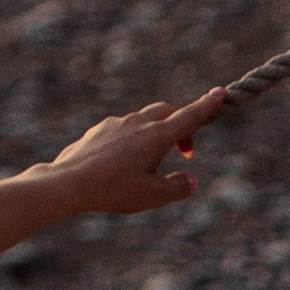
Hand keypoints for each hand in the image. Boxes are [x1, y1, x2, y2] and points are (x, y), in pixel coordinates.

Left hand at [43, 89, 224, 222]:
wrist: (68, 182)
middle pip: (167, 111)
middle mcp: (137, 123)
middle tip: (185, 151)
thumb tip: (190, 180)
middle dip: (181, 125)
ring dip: (155, 134)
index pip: (188, 116)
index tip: (220, 92)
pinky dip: (133, 140)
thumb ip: (177, 188)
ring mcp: (116, 124)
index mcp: (156, 136)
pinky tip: (124, 164)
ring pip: (143, 120)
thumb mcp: (153, 196)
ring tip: (151, 166)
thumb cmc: (113, 190)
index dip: (206, 106)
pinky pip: (123, 129)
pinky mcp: (99, 130)